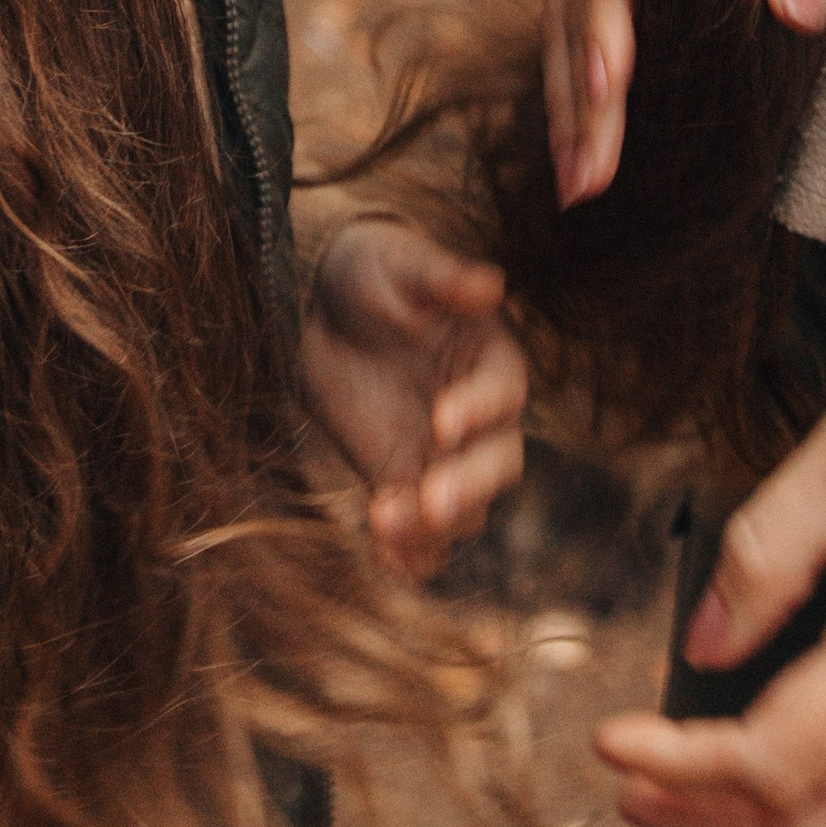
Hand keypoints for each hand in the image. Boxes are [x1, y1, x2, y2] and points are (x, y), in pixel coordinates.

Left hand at [299, 215, 528, 578]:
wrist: (323, 308)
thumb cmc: (375, 272)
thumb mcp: (400, 264)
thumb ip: (440, 278)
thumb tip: (488, 286)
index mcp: (492, 361)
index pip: (502, 393)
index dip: (478, 409)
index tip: (442, 420)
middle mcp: (479, 419)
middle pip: (496, 465)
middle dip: (467, 485)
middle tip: (432, 501)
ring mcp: (441, 458)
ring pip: (461, 510)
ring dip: (431, 526)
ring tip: (387, 526)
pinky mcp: (399, 482)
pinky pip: (417, 532)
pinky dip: (406, 554)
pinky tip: (382, 562)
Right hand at [542, 0, 635, 210]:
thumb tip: (799, 15)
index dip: (603, 33)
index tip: (607, 91)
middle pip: (578, 15)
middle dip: (577, 102)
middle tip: (583, 183)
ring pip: (567, 29)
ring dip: (566, 105)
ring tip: (574, 185)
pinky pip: (580, 26)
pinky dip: (573, 85)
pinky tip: (579, 139)